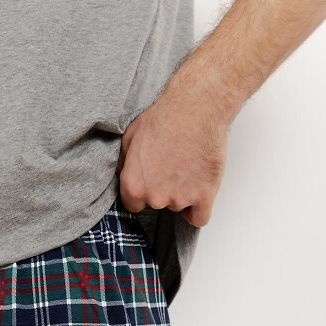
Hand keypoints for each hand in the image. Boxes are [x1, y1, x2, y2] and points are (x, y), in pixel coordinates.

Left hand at [116, 72, 229, 227]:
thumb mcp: (130, 137)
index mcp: (133, 185)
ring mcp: (180, 199)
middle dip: (163, 190)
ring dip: (183, 193)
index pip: (133, 205)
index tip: (150, 183)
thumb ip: (125, 164)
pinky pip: (200, 218)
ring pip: (179, 207)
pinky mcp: (203, 196)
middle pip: (157, 205)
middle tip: (172, 166)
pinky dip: (199, 209)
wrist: (196, 108)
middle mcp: (154, 197)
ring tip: (188, 165)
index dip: (141, 193)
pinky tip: (198, 194)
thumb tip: (122, 175)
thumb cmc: (164, 117)